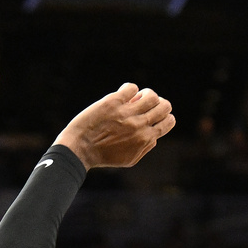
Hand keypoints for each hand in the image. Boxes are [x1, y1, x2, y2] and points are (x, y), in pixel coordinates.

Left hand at [54, 83, 174, 169]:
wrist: (78, 149)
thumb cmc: (102, 156)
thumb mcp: (129, 159)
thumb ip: (146, 147)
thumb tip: (154, 134)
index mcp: (145, 138)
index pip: (169, 121)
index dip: (165, 116)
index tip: (153, 116)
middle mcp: (139, 125)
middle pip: (164, 105)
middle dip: (158, 104)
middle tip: (144, 106)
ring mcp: (126, 113)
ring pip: (151, 95)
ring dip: (146, 94)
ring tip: (135, 98)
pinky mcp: (112, 103)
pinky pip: (130, 88)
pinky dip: (129, 89)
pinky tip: (122, 95)